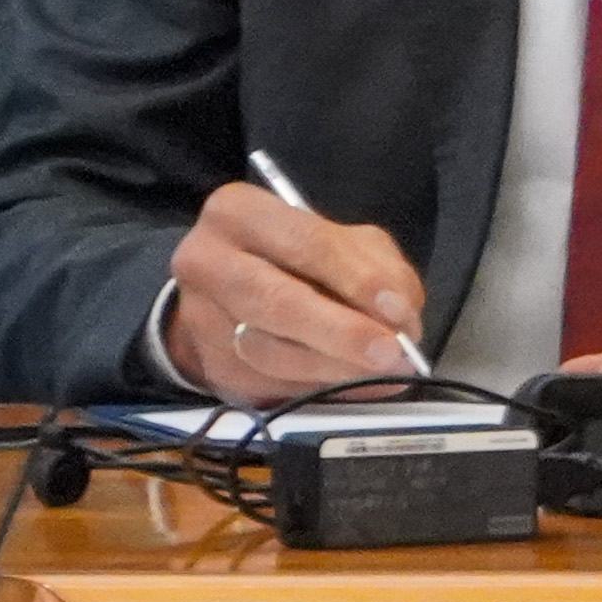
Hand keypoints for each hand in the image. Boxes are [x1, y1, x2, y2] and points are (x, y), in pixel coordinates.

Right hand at [164, 181, 426, 406]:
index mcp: (239, 212)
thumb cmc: (297, 256)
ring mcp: (200, 317)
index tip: (398, 310)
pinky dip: (319, 388)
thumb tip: (401, 320)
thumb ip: (380, 269)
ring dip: (334, 368)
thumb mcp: (345, 241)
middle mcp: (206, 261)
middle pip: (276, 302)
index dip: (357, 279)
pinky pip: (267, 384)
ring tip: (382, 372)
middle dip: (341, 332)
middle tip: (390, 352)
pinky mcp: (209, 364)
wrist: (230, 289)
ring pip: (270, 352)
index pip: (305, 244)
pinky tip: (353, 384)